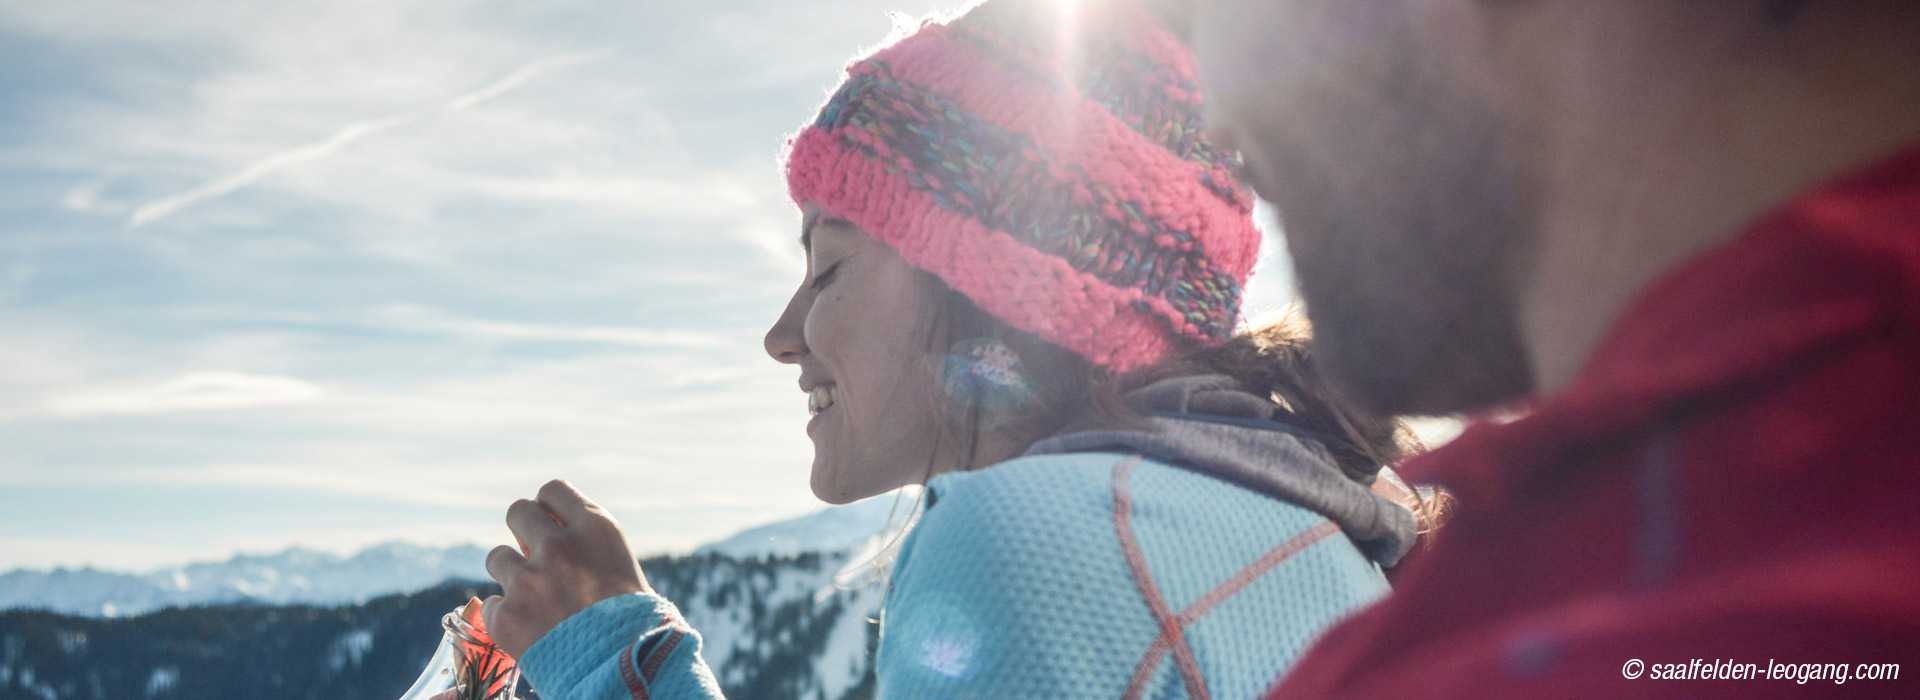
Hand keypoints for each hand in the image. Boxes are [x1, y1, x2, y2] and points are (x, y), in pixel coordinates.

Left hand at [482, 479, 652, 657]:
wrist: (624, 670)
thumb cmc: (632, 622)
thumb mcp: (620, 566)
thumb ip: (585, 543)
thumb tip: (546, 532)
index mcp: (595, 529)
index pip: (553, 490)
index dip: (548, 507)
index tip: (551, 524)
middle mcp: (559, 546)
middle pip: (517, 511)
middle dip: (523, 531)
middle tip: (534, 554)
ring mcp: (529, 580)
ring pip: (497, 556)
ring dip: (512, 574)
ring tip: (535, 599)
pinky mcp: (507, 615)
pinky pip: (492, 604)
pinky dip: (506, 617)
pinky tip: (529, 630)